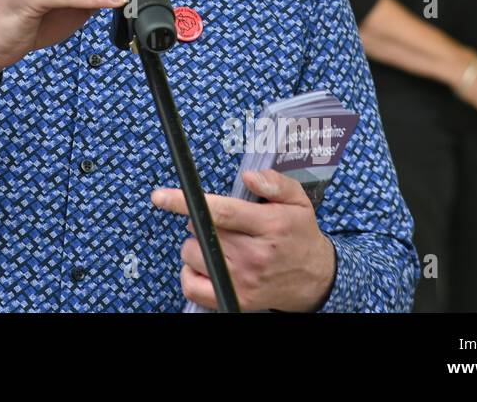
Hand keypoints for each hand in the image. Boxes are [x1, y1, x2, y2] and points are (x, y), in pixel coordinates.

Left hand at [151, 169, 336, 311]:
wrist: (316, 279)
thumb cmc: (299, 234)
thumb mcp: (297, 201)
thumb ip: (275, 183)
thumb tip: (248, 176)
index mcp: (269, 226)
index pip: (220, 211)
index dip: (185, 202)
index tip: (160, 197)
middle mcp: (255, 255)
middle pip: (201, 230)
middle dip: (200, 219)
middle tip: (221, 223)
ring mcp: (244, 281)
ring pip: (192, 254)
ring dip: (196, 245)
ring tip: (218, 243)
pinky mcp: (235, 300)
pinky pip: (192, 286)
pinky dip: (190, 273)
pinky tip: (206, 264)